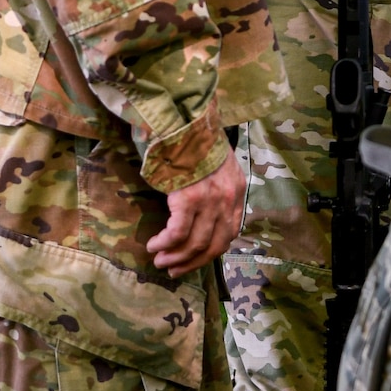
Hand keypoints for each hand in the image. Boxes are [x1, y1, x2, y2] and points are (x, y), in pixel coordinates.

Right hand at [147, 152, 245, 275]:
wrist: (184, 121)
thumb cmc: (196, 142)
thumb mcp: (219, 165)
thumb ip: (218, 188)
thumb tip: (204, 215)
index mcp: (237, 191)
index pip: (230, 233)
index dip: (211, 252)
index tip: (194, 260)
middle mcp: (228, 199)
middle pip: (214, 244)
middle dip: (192, 262)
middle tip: (174, 270)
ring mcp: (209, 200)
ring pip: (195, 243)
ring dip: (175, 257)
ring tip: (160, 260)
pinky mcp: (188, 199)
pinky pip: (176, 233)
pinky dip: (164, 243)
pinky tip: (153, 245)